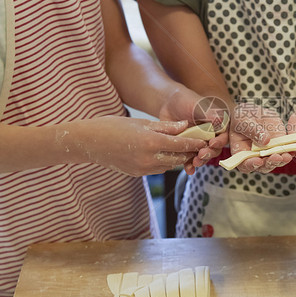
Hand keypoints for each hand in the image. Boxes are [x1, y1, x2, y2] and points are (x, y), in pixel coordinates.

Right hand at [65, 116, 205, 175]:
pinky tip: (165, 154)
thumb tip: (185, 126)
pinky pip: (157, 169)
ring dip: (177, 157)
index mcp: (152, 142)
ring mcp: (143, 169)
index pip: (182, 145)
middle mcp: (149, 158)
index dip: (195, 143)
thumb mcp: (142, 122)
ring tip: (184, 149)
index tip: (205, 140)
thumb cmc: (115, 126)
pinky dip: (164, 162)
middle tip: (198, 145)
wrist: (90, 143)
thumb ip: (166, 127)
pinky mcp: (137, 174)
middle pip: (178, 157)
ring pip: (169, 165)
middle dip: (189, 151)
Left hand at [158, 89, 227, 173]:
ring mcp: (200, 143)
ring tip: (194, 163)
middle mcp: (211, 135)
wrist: (169, 104)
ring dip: (200, 161)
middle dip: (209, 154)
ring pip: (204, 155)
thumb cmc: (186, 100)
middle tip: (201, 155)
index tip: (212, 143)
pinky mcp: (189, 148)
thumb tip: (221, 119)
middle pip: (215, 149)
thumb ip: (209, 113)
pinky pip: (191, 159)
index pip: (224, 135)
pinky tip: (188, 169)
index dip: (220, 141)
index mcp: (218, 125)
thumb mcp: (197, 105)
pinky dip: (189, 165)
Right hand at [229, 103, 291, 172]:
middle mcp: (255, 157)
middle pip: (263, 166)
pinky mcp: (279, 146)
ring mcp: (268, 152)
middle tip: (277, 157)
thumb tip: (265, 140)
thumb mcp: (243, 122)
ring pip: (276, 161)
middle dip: (270, 163)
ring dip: (282, 160)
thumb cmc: (242, 119)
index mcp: (242, 153)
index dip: (251, 165)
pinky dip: (290, 151)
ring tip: (287, 155)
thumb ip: (253, 131)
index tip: (258, 161)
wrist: (252, 112)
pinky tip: (294, 149)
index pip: (245, 165)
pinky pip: (285, 151)